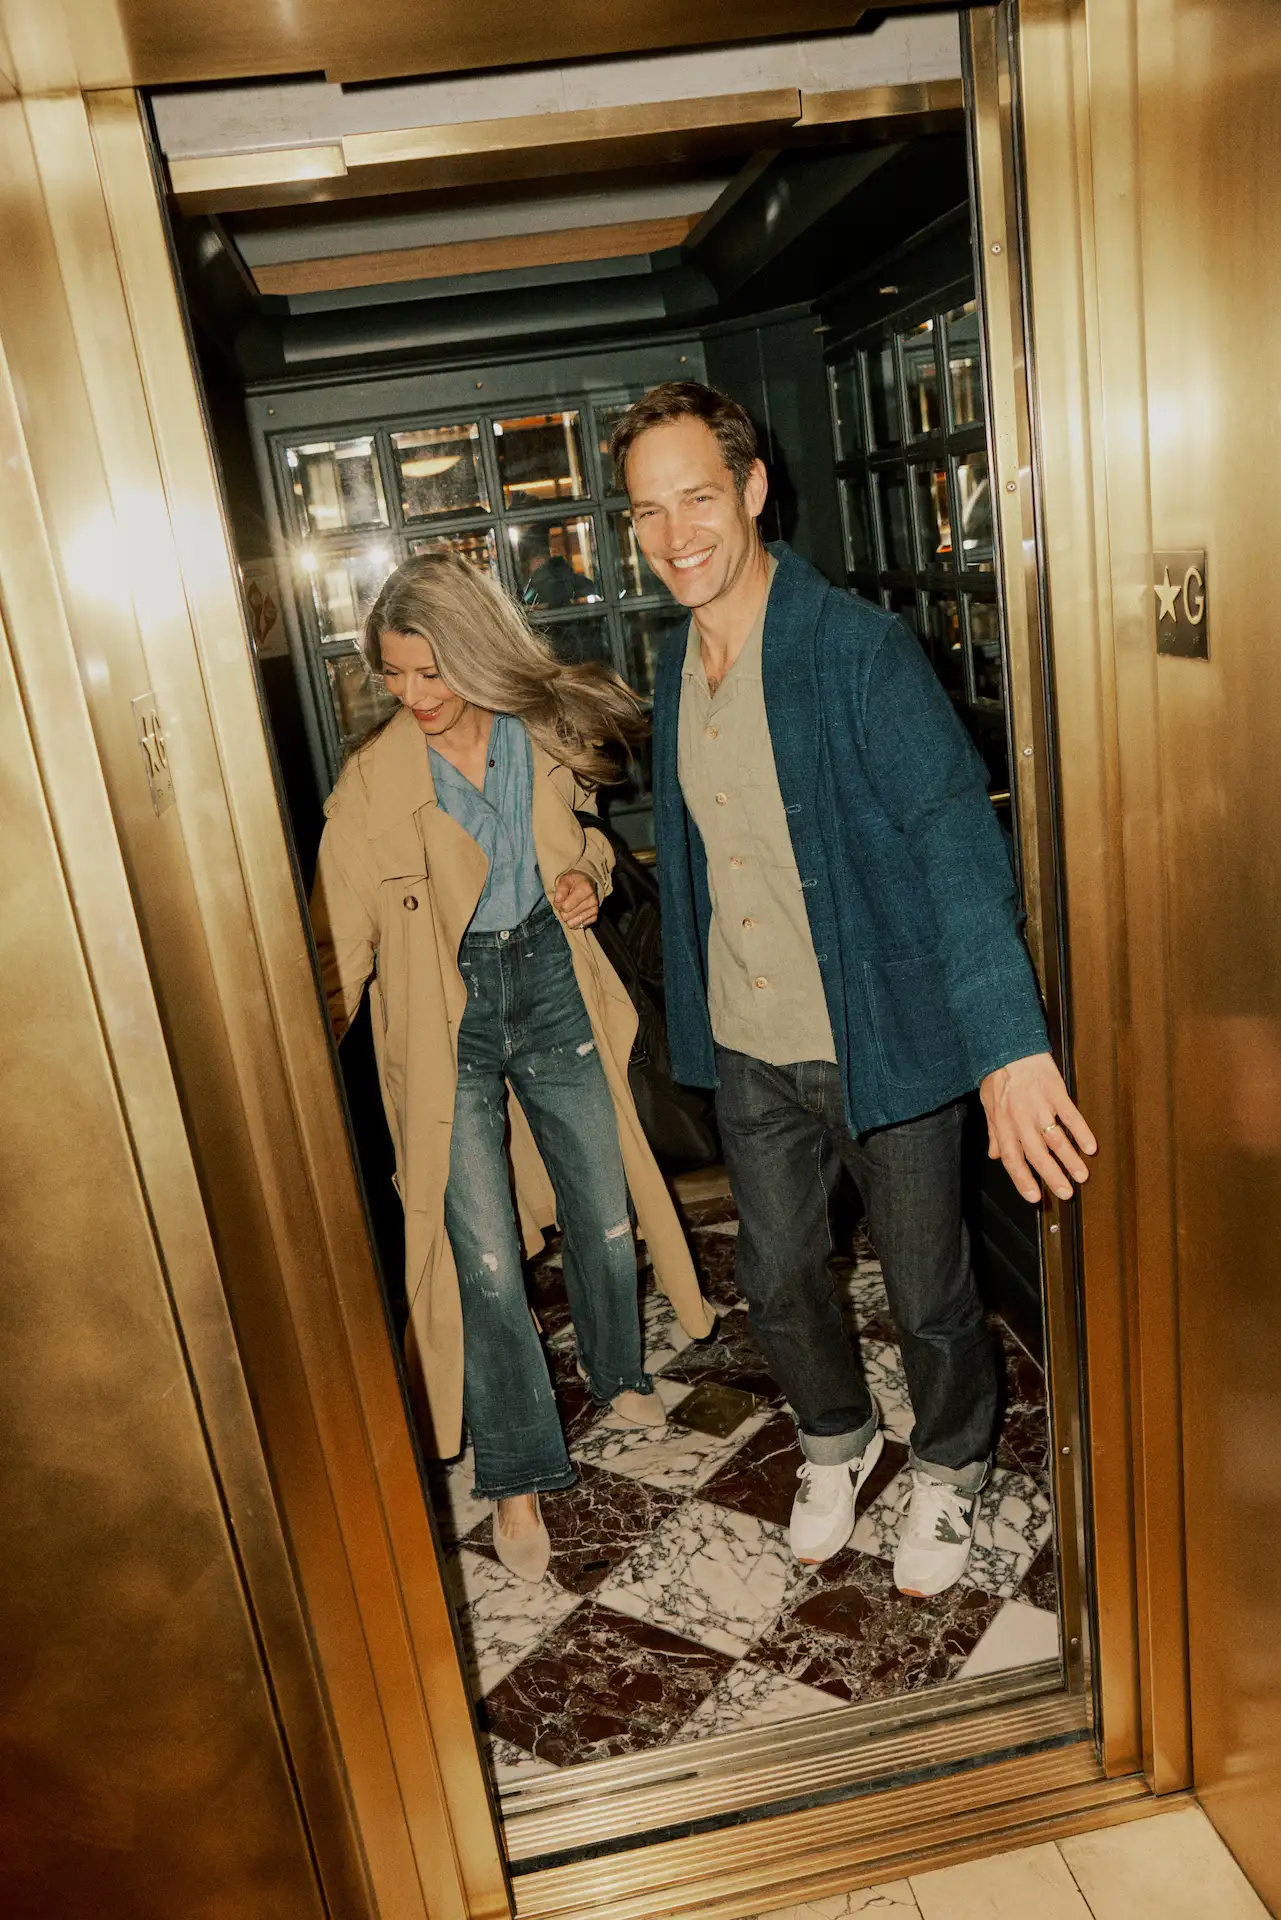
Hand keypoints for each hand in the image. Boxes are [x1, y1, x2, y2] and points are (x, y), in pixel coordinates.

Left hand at [553, 870, 598, 929]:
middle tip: (565, 903)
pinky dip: (575, 920)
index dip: (558, 904)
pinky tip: (576, 912)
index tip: (561, 898)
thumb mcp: (564, 880)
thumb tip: (558, 903)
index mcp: (585, 889)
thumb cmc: (574, 881)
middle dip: (562, 911)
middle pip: (567, 917)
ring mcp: (594, 910)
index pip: (565, 907)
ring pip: (572, 924)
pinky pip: (578, 926)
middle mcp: (592, 901)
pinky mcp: (595, 917)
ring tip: (571, 907)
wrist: (587, 882)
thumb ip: (560, 891)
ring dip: (568, 917)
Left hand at [979, 1052, 1096, 1203]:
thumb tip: (995, 1156)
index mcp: (1003, 1123)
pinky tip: (1090, 1146)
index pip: (1012, 1159)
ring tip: (1081, 1176)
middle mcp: (1020, 1118)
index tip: (1034, 1197)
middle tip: (1065, 1193)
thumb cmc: (998, 1074)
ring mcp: (1039, 1105)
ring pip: (1055, 1138)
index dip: (1022, 1180)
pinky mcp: (1055, 1091)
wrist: (1009, 1045)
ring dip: (1069, 1159)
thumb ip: (993, 1132)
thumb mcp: (988, 1104)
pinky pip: (1070, 1115)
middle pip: (1036, 1154)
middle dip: (1051, 1176)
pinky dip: (1081, 1131)